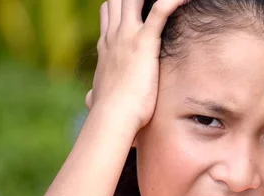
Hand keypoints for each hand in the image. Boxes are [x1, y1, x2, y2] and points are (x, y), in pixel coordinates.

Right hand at [85, 0, 185, 129]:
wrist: (112, 116)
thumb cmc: (108, 112)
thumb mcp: (98, 97)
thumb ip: (95, 93)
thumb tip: (90, 99)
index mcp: (106, 47)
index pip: (109, 13)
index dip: (120, 7)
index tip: (135, 11)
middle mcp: (114, 37)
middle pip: (118, 0)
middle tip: (149, 5)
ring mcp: (128, 36)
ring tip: (171, 1)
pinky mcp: (144, 42)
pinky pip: (161, 11)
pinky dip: (174, 2)